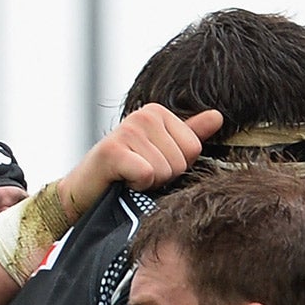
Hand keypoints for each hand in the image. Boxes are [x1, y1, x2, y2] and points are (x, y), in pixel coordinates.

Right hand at [60, 105, 224, 218]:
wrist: (87, 191)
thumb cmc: (127, 172)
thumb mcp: (163, 151)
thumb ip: (190, 134)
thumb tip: (218, 116)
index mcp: (158, 113)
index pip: (194, 148)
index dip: (177, 166)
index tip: (153, 164)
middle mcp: (143, 115)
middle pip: (181, 161)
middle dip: (163, 176)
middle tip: (139, 173)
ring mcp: (127, 130)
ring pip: (165, 171)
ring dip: (148, 183)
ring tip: (129, 176)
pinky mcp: (112, 150)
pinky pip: (147, 174)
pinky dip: (136, 185)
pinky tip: (122, 180)